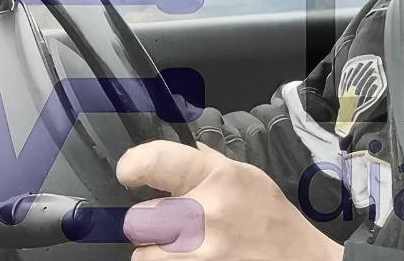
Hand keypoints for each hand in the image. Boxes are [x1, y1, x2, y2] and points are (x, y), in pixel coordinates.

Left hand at [116, 140, 344, 260]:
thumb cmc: (273, 220)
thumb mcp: (249, 177)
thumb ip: (209, 165)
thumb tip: (178, 153)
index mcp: (217, 179)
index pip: (154, 161)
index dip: (132, 166)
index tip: (129, 173)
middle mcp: (204, 216)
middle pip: (138, 219)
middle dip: (149, 222)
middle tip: (168, 223)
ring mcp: (200, 253)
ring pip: (143, 254)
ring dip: (156, 251)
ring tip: (182, 246)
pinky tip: (193, 258)